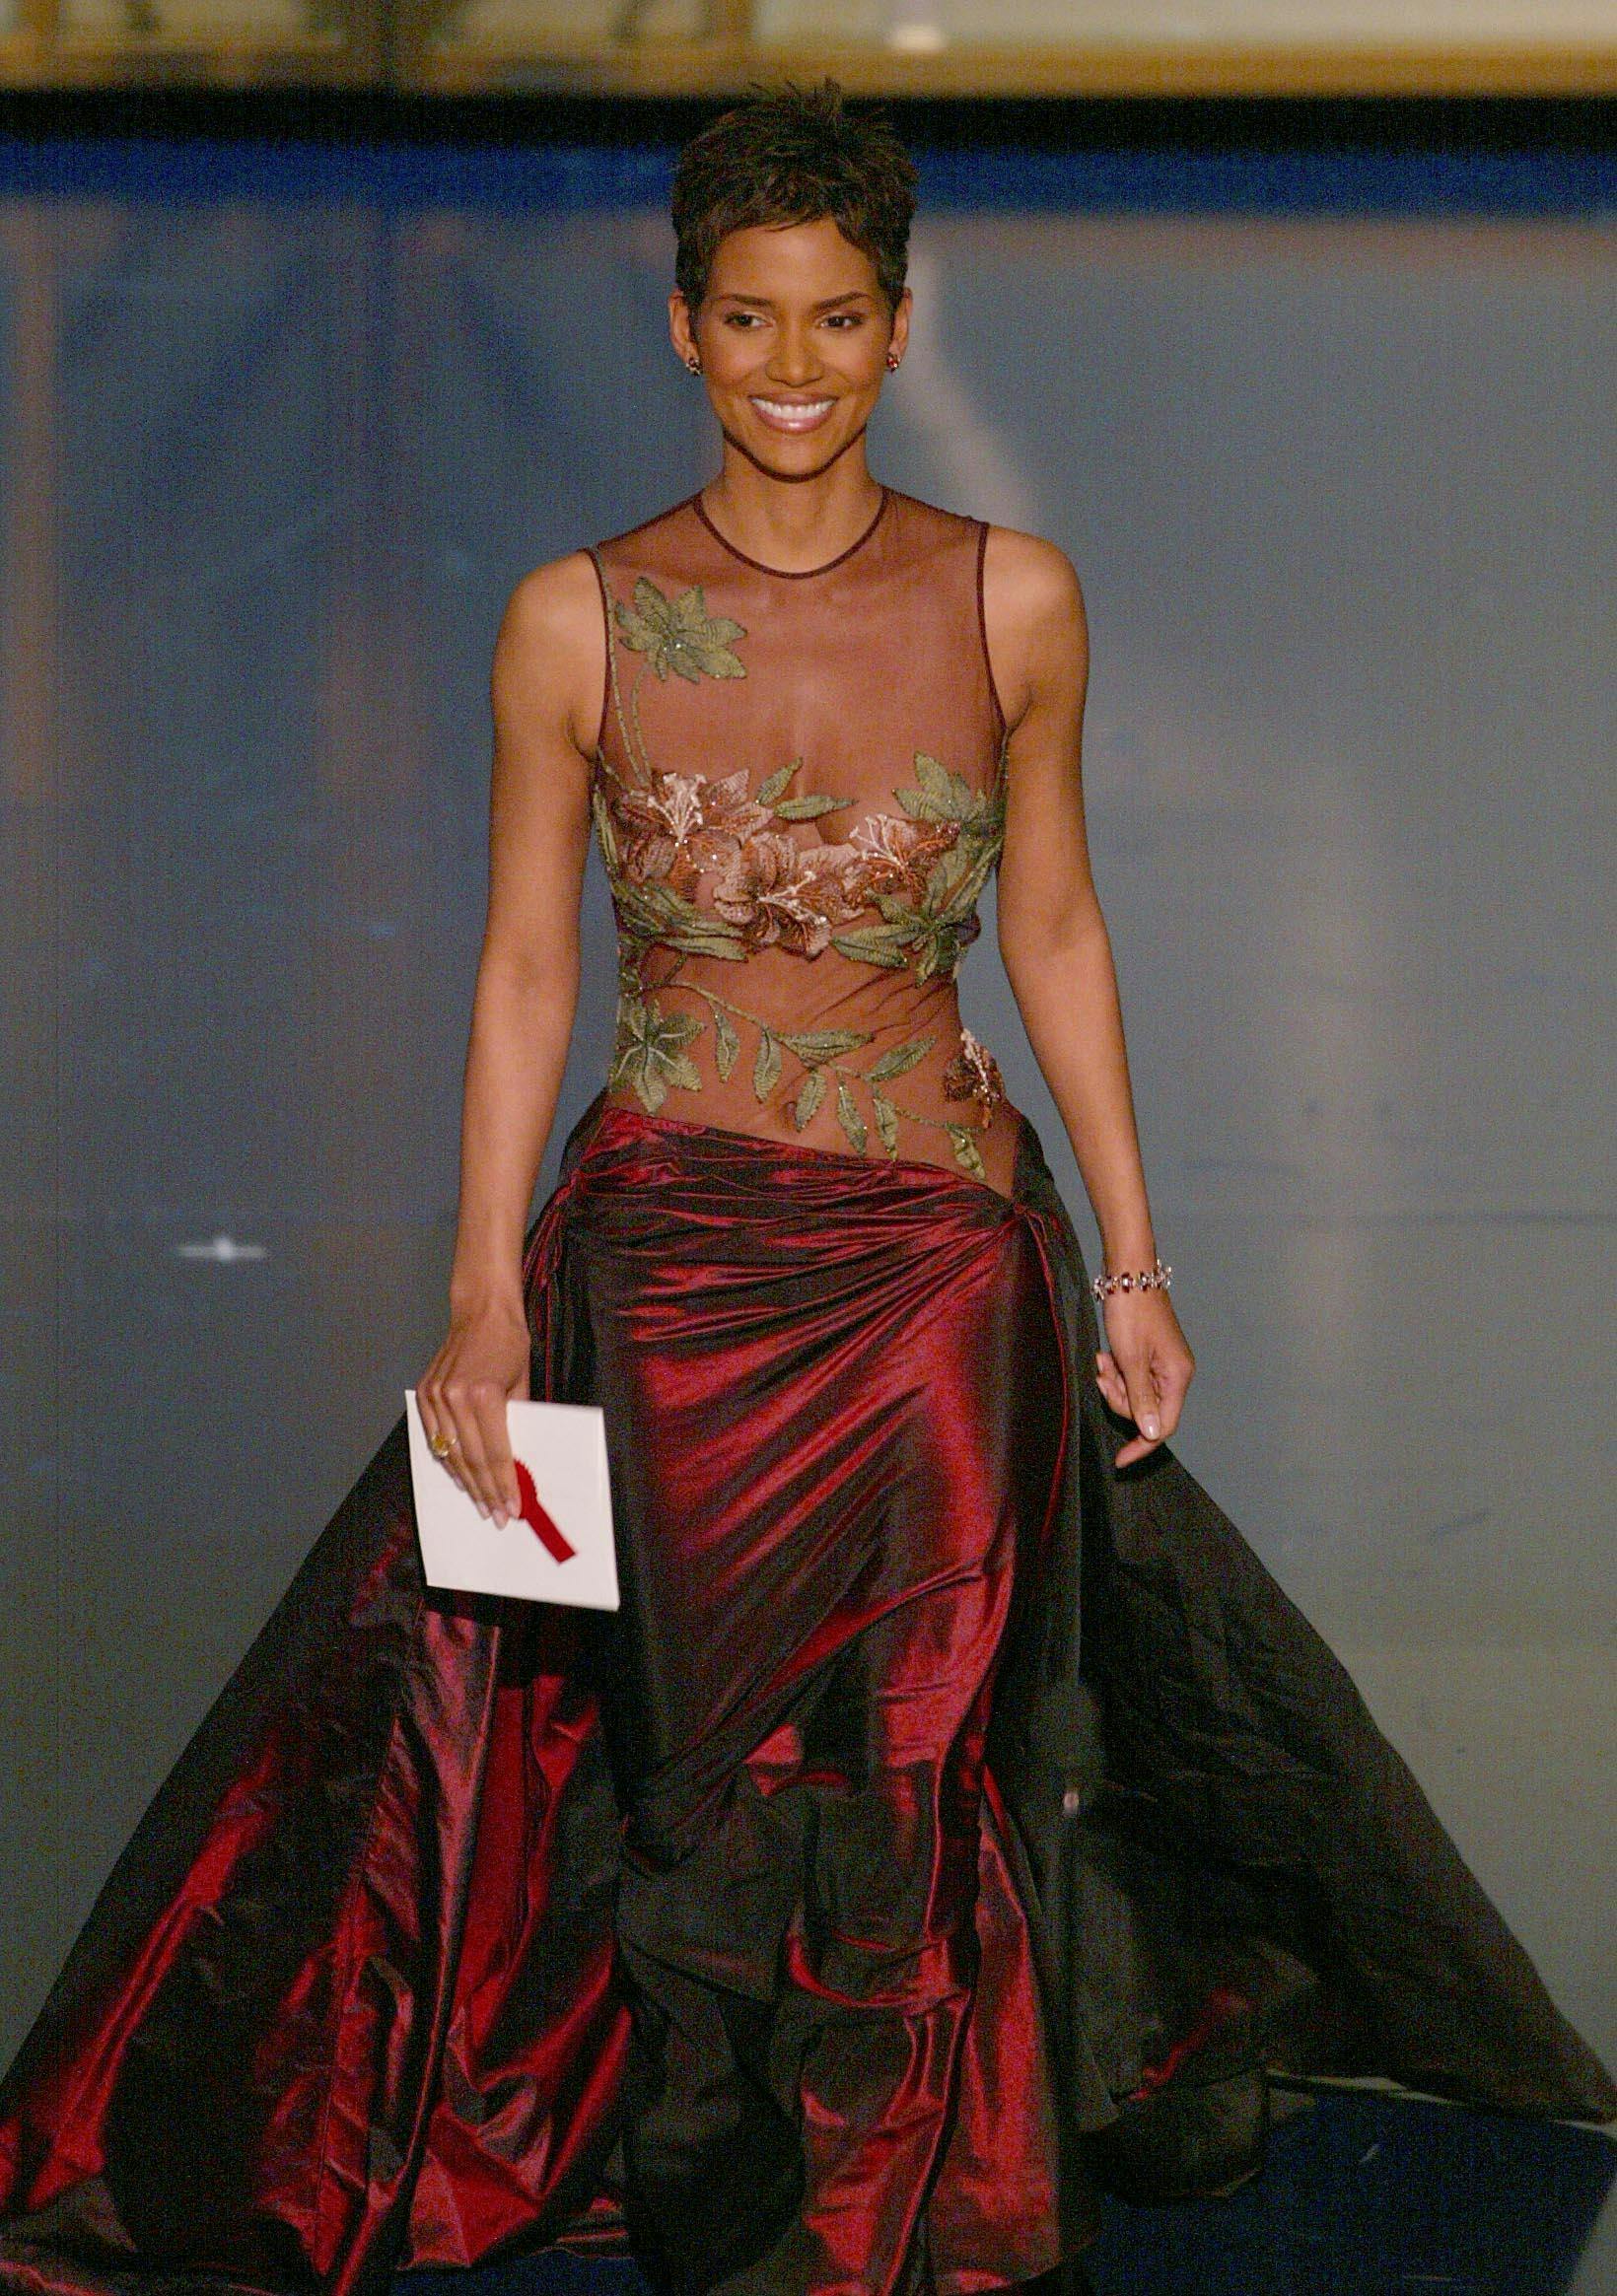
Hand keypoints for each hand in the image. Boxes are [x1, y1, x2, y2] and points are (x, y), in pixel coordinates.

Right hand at [416, 1293, 532, 1525]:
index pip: (495, 1454)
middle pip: (471, 1460)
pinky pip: (434, 1438)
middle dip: (486, 1492)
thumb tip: (517, 1464)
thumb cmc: (510, 1344)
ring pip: (450, 1453)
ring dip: (466, 1483)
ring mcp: (435, 1396)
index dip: (504, 1486)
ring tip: (481, 1504)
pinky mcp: (424, 1393)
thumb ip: (516, 1422)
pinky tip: (460, 1477)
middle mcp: (455, 1397)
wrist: (481, 1311)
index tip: (513, 1509)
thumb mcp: (522, 1385)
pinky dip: (447, 1460)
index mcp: (484, 1395)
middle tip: (498, 1516)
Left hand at [1093, 1288, 1194, 1467]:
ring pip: (1136, 1394)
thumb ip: (1142, 1399)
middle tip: (1103, 1376)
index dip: (1141, 1445)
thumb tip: (1153, 1435)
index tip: (1120, 1460)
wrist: (1129, 1275)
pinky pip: (1133, 1377)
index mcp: (1178, 1377)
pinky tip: (1105, 1356)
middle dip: (1120, 1400)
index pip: (1163, 1427)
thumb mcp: (1131, 1360)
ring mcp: (1164, 1364)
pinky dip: (1117, 1372)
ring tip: (1102, 1360)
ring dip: (1115, 1383)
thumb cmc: (1131, 1313)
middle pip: (1147, 1411)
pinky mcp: (1151, 1355)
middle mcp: (1175, 1374)